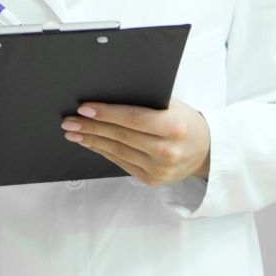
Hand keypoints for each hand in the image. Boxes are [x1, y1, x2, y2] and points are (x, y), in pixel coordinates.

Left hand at [62, 99, 211, 187]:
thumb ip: (145, 103)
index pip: (133, 119)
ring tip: (74, 132)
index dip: (106, 114)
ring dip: (91, 141)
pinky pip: (121, 163)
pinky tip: (91, 143)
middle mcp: (167, 150)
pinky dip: (103, 152)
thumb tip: (106, 95)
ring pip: (117, 151)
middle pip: (120, 136)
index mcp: (174, 127)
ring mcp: (160, 168)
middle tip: (69, 121)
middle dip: (91, 128)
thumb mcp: (172, 106)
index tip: (84, 109)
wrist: (206, 150)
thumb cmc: (185, 122)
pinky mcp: (153, 180)